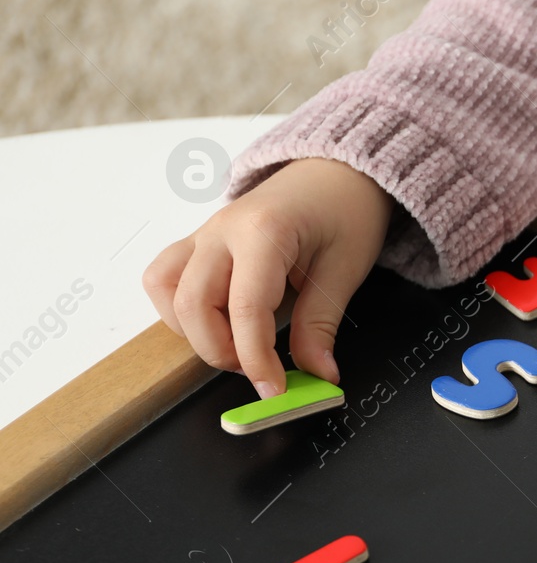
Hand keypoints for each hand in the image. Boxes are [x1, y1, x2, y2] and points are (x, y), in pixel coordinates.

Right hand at [143, 158, 393, 397]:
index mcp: (264, 232)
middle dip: (221, 351)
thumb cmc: (344, 211)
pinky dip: (180, 309)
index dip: (257, 359)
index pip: (246, 309)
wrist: (334, 172)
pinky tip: (217, 319)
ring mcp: (204, 233)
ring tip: (237, 343)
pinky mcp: (198, 241)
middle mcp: (222, 230)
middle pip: (191, 304)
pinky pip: (165, 277)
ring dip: (194, 331)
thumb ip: (321, 325)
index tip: (275, 390)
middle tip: (260, 369)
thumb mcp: (345, 269)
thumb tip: (317, 375)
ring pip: (166, 291)